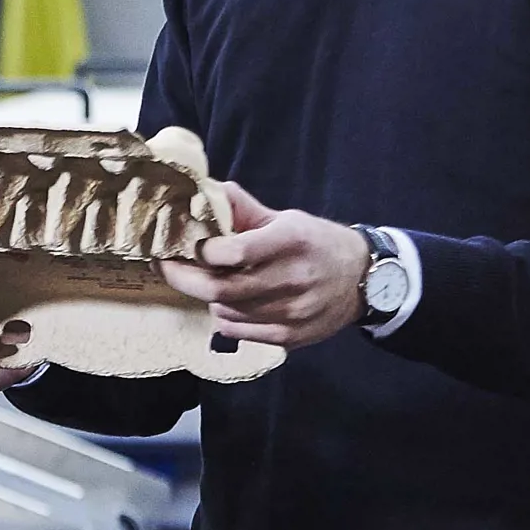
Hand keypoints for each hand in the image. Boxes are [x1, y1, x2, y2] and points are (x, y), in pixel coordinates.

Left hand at [156, 181, 367, 346]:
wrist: (364, 279)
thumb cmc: (316, 243)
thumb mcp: (286, 219)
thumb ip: (243, 209)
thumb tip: (203, 192)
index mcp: (292, 241)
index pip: (234, 252)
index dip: (200, 251)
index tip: (184, 244)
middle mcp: (294, 279)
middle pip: (221, 289)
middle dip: (183, 278)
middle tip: (165, 266)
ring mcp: (294, 312)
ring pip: (225, 311)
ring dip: (206, 296)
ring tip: (206, 280)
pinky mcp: (291, 337)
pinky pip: (237, 332)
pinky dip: (222, 317)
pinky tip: (228, 302)